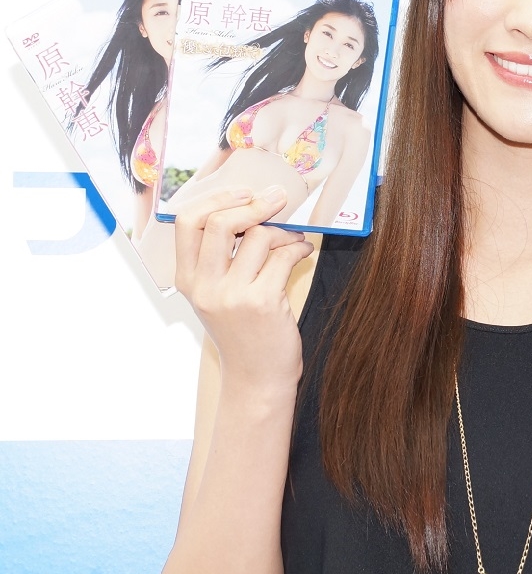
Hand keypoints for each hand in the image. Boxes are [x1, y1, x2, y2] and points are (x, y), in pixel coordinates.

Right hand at [175, 185, 314, 391]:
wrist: (256, 379)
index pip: (186, 222)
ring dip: (283, 232)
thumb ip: (220, 258)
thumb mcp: (216, 296)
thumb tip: (249, 206)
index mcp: (187, 280)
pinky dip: (298, 249)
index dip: (215, 199)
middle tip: (277, 198)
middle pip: (220, 222)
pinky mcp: (262, 302)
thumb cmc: (242, 332)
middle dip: (254, 204)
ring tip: (294, 240)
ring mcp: (231, 295)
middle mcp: (203, 287)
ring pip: (258, 236)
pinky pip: (283, 256)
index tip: (242, 193)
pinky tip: (303, 253)